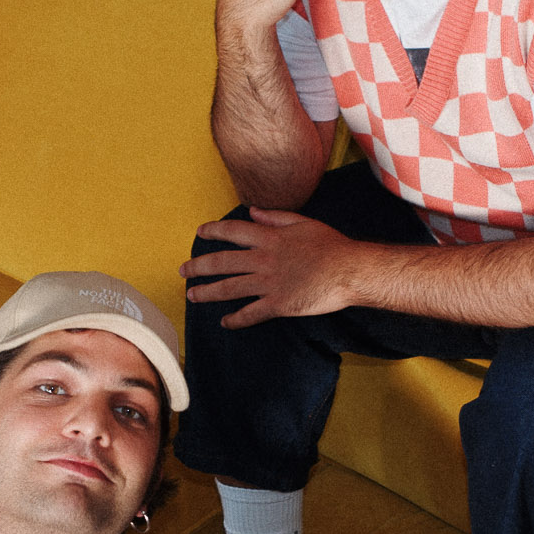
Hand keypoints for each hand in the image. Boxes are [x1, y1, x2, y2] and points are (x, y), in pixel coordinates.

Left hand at [180, 208, 362, 326]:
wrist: (349, 270)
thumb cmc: (332, 246)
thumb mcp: (304, 222)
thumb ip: (275, 216)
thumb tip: (253, 210)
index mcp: (270, 238)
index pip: (233, 232)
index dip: (214, 231)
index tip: (200, 233)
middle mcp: (264, 259)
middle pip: (223, 262)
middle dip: (199, 266)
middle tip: (183, 271)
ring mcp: (270, 283)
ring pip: (230, 288)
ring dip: (208, 292)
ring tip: (192, 295)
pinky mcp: (279, 304)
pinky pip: (251, 313)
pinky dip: (236, 320)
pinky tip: (225, 323)